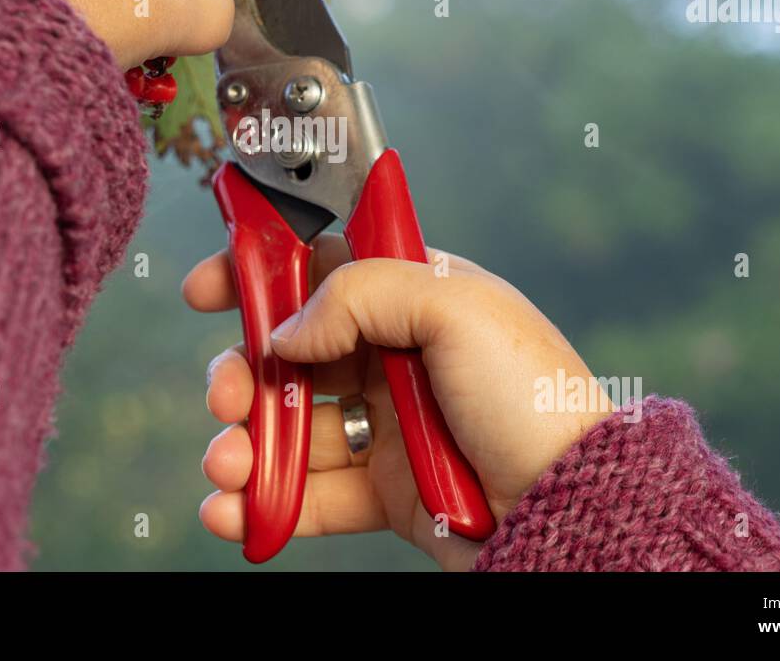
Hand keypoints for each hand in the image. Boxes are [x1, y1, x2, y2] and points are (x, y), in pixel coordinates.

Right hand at [183, 236, 614, 570]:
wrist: (574, 506)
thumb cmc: (532, 394)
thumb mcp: (454, 309)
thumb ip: (359, 294)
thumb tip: (288, 330)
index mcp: (414, 297)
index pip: (320, 268)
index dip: (258, 274)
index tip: (205, 290)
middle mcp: (393, 358)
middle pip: (289, 354)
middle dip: (241, 373)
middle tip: (224, 395)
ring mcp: (386, 427)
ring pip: (290, 427)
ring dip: (243, 444)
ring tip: (225, 468)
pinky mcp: (386, 492)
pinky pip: (310, 495)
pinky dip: (264, 504)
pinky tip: (234, 512)